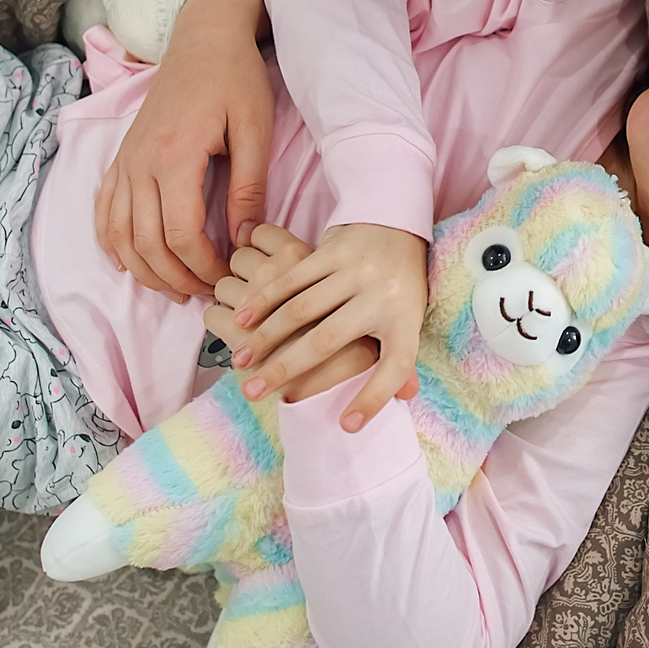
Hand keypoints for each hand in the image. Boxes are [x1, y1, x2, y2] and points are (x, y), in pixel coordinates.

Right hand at [94, 7, 275, 300]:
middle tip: (207, 294)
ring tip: (176, 288)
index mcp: (174, 154)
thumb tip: (246, 240)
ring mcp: (125, 159)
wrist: (204, 37)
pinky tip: (130, 262)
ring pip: (120, 234)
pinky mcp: (122, 156)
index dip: (203, 268)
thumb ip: (248, 187)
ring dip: (145, 270)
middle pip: (146, 243)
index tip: (228, 280)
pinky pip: (105, 210)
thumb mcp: (254, 130)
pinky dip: (113, 242)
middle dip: (176, 279)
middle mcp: (140, 161)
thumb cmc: (236, 78)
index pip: (180, 234)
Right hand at [208, 222, 426, 427]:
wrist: (396, 222)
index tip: (346, 425)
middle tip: (252, 393)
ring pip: (301, 309)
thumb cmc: (398, 285)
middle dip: (285, 369)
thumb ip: (402, 359)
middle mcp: (381, 296)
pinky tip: (240, 319)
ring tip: (240, 361)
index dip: (373, 398)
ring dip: (265, 336)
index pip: (395, 366)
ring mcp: (355, 271)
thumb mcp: (408, 319)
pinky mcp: (333, 250)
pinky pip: (292, 278)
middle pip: (327, 340)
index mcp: (405, 321)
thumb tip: (406, 399)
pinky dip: (263, 300)